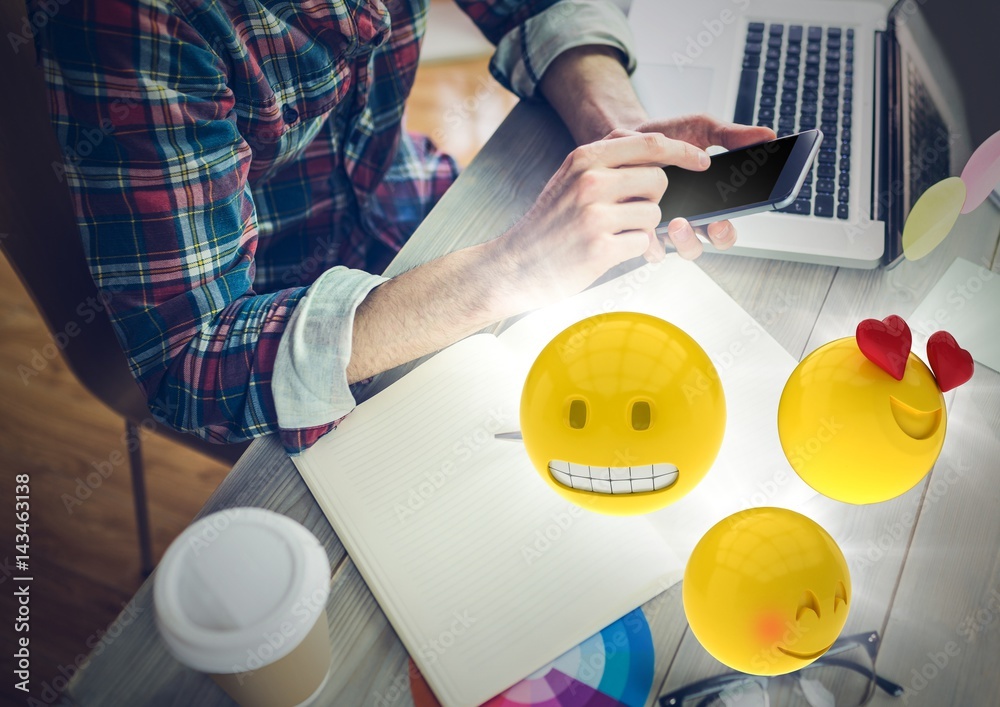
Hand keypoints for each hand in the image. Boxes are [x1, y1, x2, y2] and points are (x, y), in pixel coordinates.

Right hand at [491, 131, 708, 311]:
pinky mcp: (600, 247)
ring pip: (655, 214)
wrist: (515, 265)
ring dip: (643, 228)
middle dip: (654, 199)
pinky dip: (633, 249)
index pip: (649, 144)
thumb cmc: (548, 224)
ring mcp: (595, 215)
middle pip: (659, 180)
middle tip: (629, 212)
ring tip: (613, 234)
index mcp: (584, 159)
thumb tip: (653, 147)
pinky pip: (644, 243)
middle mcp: (590, 181)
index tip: (701, 160)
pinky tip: (608, 250)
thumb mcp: (568, 177)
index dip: (682, 152)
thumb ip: (605, 159)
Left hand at [625, 114, 775, 258]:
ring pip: (676, 249)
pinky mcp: (638, 226)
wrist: (625, 136)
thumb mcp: (701, 129)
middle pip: (702, 245)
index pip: (724, 229)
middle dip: (702, 240)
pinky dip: (648, 242)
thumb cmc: (665, 135)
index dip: (726, 233)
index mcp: (707, 200)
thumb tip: (768, 135)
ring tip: (675, 222)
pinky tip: (645, 229)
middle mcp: (686, 217)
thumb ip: (732, 136)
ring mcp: (661, 224)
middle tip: (699, 224)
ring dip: (680, 242)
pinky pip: (646, 247)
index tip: (721, 224)